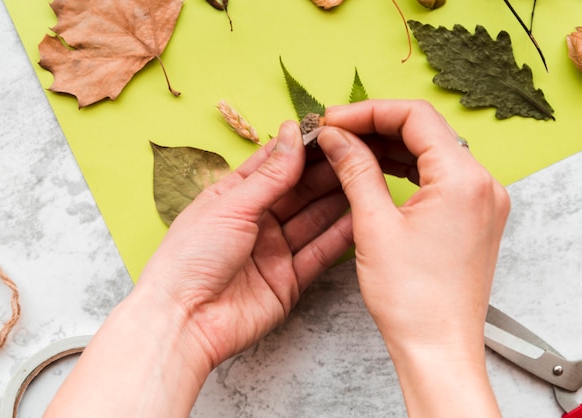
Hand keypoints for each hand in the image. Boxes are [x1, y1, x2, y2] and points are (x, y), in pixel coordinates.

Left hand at [138, 120, 352, 368]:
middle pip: (298, 192)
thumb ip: (270, 175)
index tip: (329, 131)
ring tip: (366, 177)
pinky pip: (319, 253)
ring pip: (313, 220)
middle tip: (356, 152)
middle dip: (325, 173)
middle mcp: (256, 223)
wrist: (184, 320)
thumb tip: (293, 134)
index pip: (273, 166)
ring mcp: (273, 252)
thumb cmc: (190, 258)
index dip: (300, 149)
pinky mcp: (289, 281)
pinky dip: (339, 237)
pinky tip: (361, 217)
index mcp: (233, 199)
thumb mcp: (231, 206)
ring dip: (337, 200)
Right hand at [317, 100, 508, 416]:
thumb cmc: (412, 299)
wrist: (437, 348)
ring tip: (349, 148)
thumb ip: (355, 170)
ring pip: (431, 153)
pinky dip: (406, 169)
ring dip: (389, 147)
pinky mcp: (473, 218)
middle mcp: (482, 184)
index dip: (368, 112)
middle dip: (376, 127)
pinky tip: (376, 170)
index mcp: (463, 179)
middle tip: (335, 132)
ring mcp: (481, 202)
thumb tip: (335, 137)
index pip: (414, 118)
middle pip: (425, 131)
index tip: (334, 120)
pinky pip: (438, 178)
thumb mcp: (373, 226)